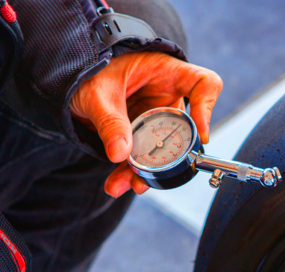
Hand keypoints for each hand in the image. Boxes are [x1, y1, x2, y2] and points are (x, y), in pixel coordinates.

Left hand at [70, 52, 222, 196]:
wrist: (72, 84)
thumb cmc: (89, 71)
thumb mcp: (96, 92)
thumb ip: (109, 120)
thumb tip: (120, 153)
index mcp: (166, 72)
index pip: (203, 84)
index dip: (208, 107)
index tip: (201, 135)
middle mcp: (167, 97)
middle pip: (185, 128)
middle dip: (172, 155)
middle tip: (158, 171)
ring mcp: (156, 119)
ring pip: (163, 149)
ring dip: (148, 171)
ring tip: (129, 183)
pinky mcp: (142, 136)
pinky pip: (144, 158)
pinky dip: (132, 173)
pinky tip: (118, 183)